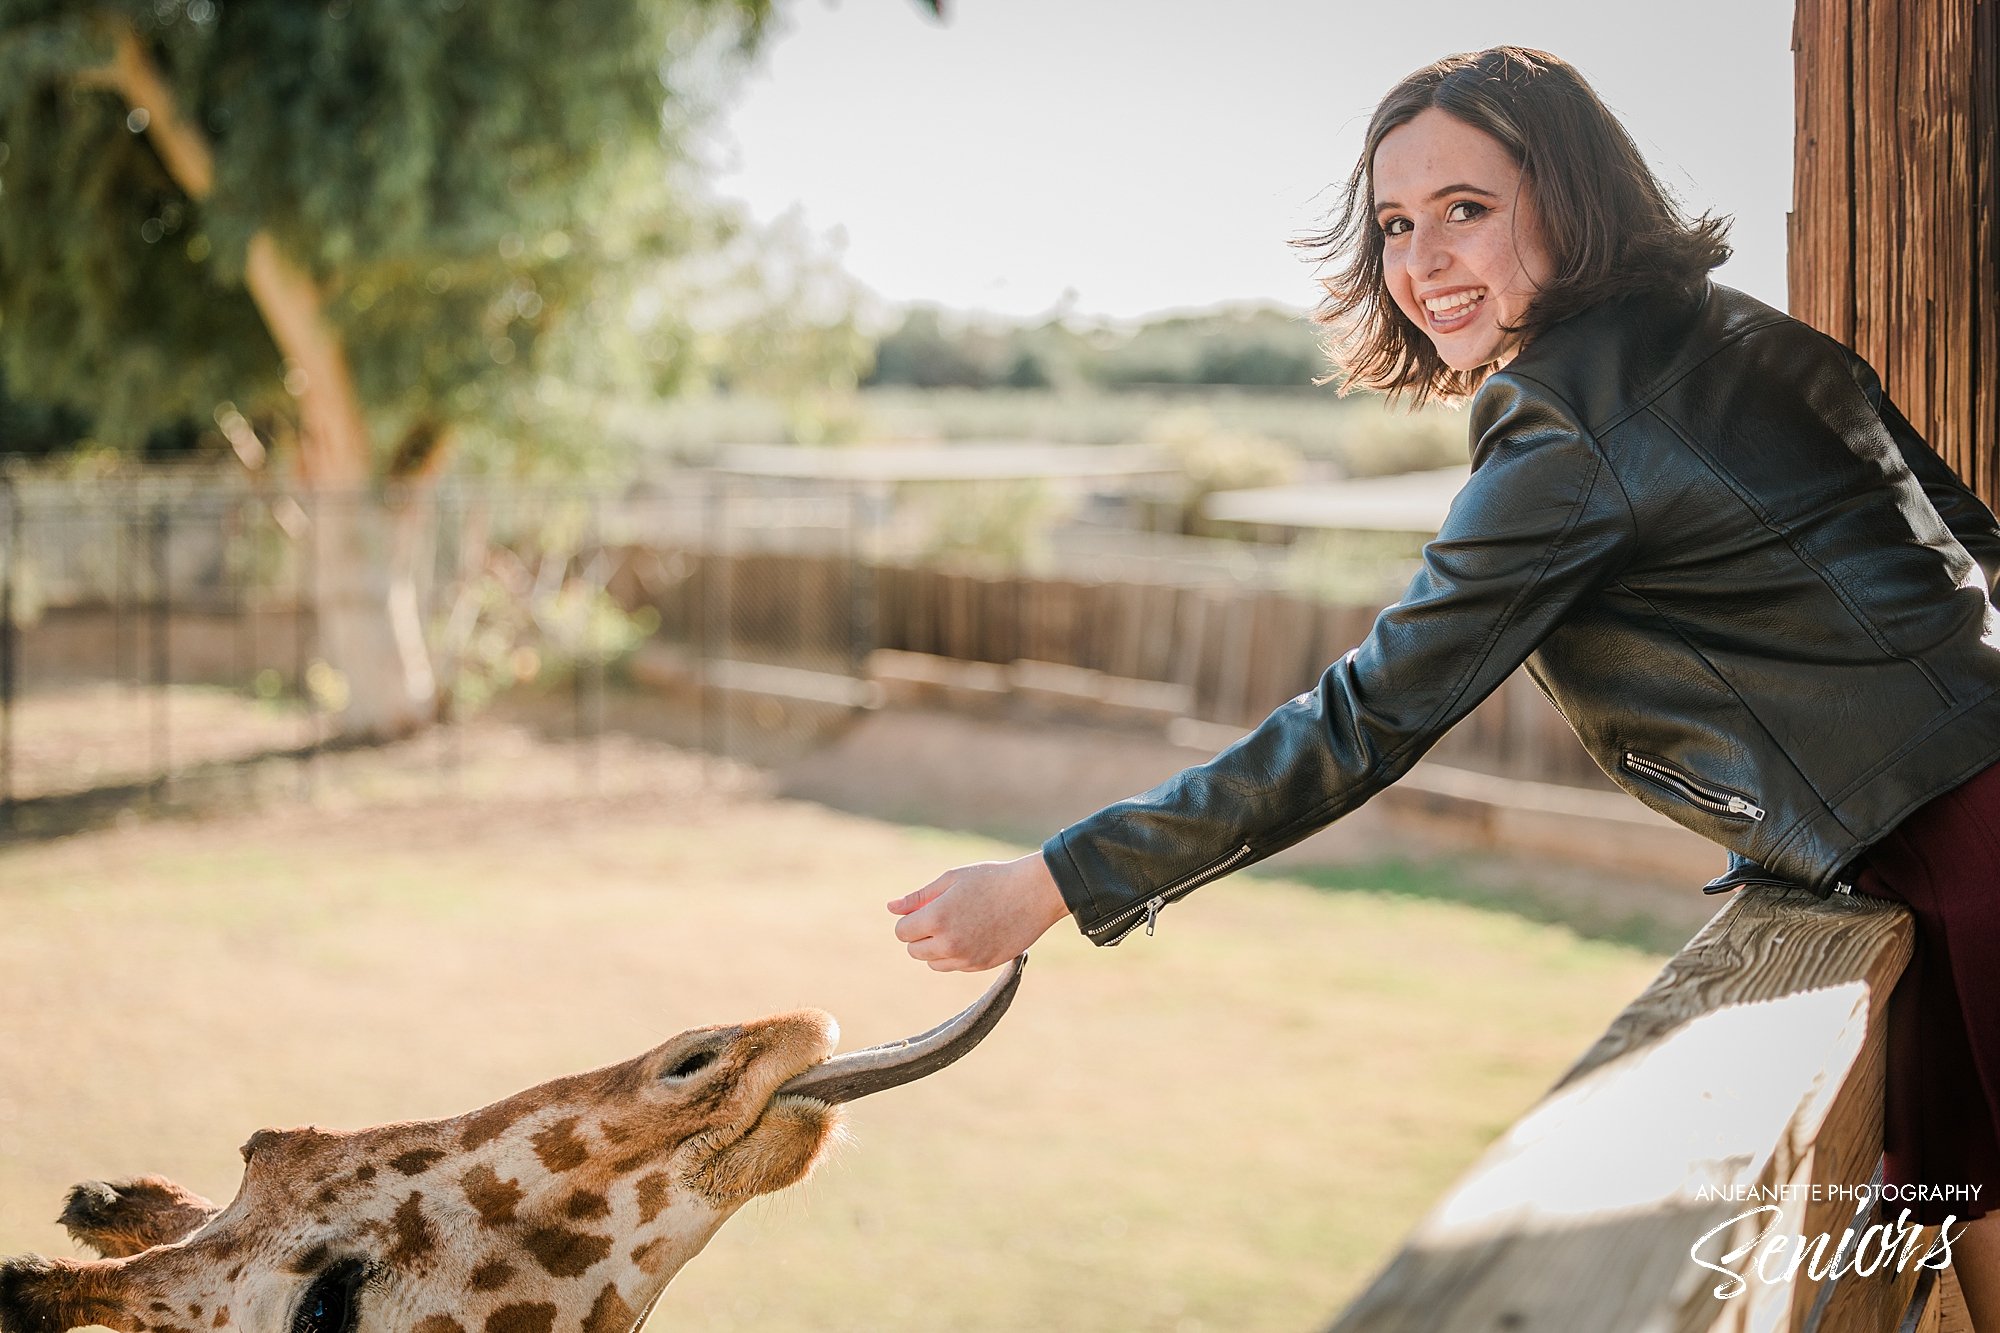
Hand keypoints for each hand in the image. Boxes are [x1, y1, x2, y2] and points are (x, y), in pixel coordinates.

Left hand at [888, 851, 1069, 971]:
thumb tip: (890, 908)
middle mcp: (949, 943)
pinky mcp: (982, 966)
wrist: (1034, 893)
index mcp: (937, 918)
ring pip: (933, 963)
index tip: (925, 909)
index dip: (910, 920)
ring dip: (937, 948)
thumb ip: (918, 897)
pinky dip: (957, 955)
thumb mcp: (951, 879)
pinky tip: (974, 934)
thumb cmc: (991, 879)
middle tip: (943, 915)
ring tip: (958, 925)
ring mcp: (966, 958)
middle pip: (914, 951)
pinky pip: (955, 967)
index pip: (902, 932)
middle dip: (921, 935)